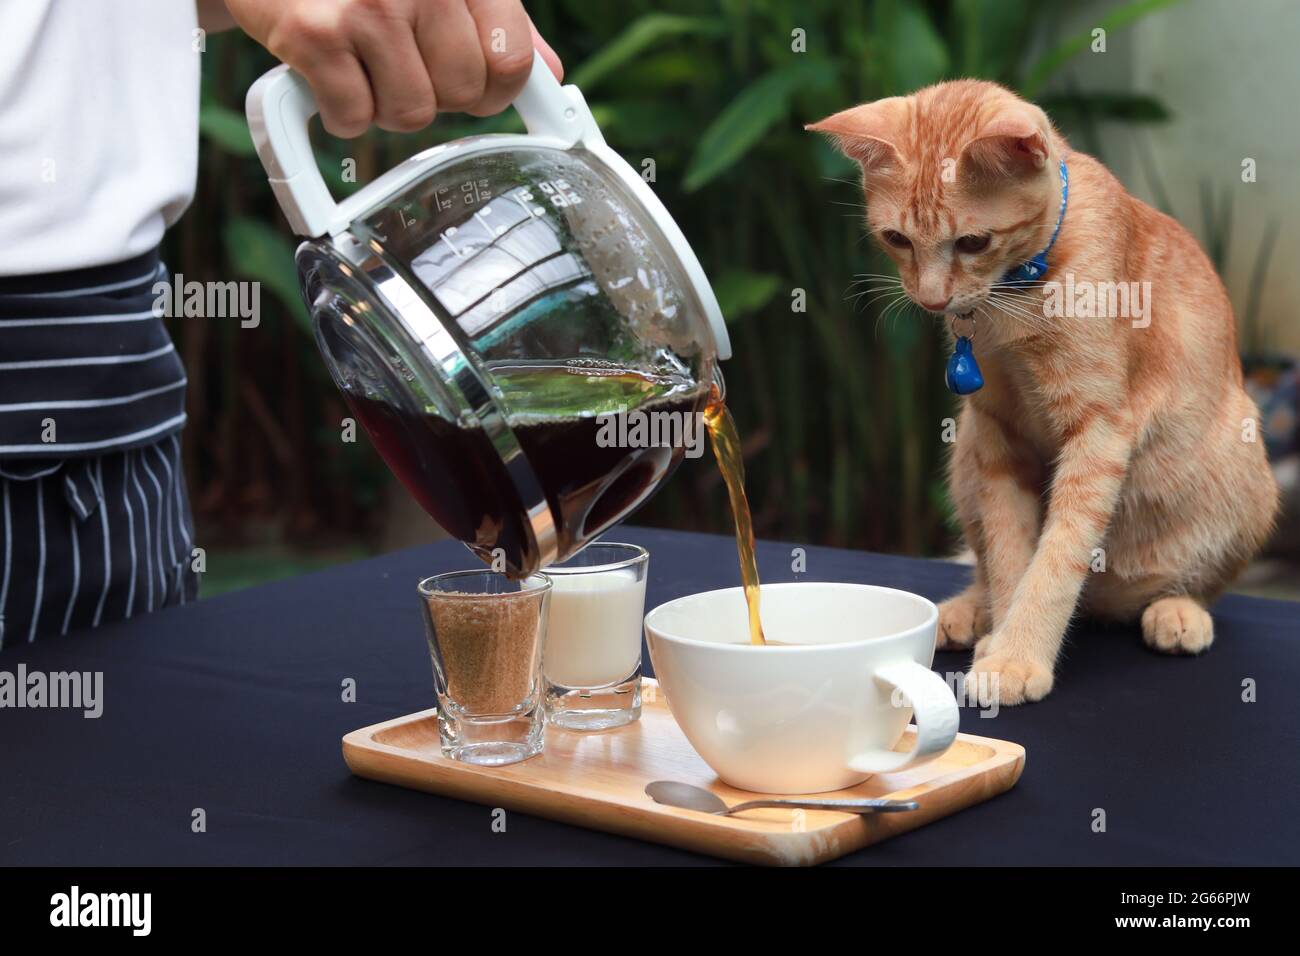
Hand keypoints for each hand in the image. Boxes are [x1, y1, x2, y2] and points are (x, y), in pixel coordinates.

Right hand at [225, 0, 562, 136]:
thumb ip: (498, 21)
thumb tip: (547, 75)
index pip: (512, 65)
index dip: (493, 89)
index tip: (475, 85)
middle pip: (463, 95)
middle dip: (435, 94)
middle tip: (399, 60)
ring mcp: (369, 7)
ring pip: (411, 114)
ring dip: (385, 103)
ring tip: (362, 59)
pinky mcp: (316, 35)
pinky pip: (354, 118)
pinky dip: (339, 110)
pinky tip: (329, 69)